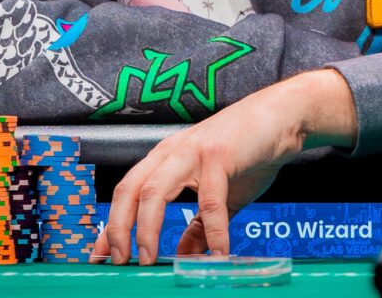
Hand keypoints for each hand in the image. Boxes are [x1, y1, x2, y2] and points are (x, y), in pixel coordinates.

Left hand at [90, 69, 355, 264]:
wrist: (281, 118)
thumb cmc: (248, 153)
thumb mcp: (218, 194)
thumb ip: (198, 225)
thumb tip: (184, 259)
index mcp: (165, 159)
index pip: (126, 192)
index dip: (110, 225)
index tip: (99, 258)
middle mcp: (172, 152)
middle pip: (129, 190)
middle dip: (118, 228)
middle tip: (120, 263)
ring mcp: (193, 150)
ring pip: (155, 190)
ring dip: (147, 229)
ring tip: (148, 260)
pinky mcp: (219, 154)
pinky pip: (209, 200)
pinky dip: (211, 231)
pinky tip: (218, 254)